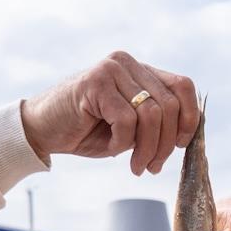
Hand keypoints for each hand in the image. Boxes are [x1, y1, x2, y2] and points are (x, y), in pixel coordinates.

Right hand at [20, 52, 199, 174]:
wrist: (41, 131)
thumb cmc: (85, 132)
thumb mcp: (129, 128)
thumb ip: (154, 123)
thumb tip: (185, 136)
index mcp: (140, 70)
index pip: (183, 86)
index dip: (189, 118)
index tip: (179, 145)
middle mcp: (127, 63)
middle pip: (170, 104)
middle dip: (165, 144)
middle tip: (152, 167)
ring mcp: (111, 69)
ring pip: (151, 114)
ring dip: (147, 148)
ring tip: (137, 167)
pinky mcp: (96, 82)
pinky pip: (127, 120)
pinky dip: (123, 143)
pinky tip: (111, 149)